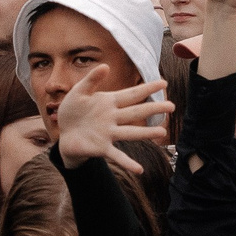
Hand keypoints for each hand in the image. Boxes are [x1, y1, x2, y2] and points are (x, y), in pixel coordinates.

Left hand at [53, 73, 172, 173]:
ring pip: (131, 133)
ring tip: (162, 132)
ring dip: (146, 133)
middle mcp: (113, 118)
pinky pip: (117, 155)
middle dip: (154, 109)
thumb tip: (105, 66)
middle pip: (137, 113)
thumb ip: (91, 79)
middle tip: (171, 106)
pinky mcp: (102, 147)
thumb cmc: (72, 111)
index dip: (147, 88)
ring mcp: (109, 133)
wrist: (63, 133)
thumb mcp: (79, 91)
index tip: (164, 83)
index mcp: (109, 102)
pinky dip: (128, 162)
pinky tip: (139, 169)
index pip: (132, 94)